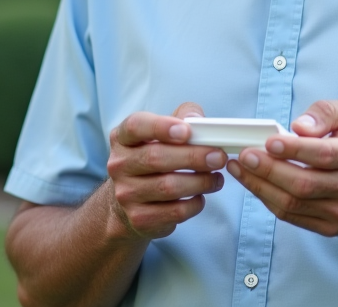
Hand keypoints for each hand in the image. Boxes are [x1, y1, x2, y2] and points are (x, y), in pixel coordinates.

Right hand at [105, 102, 226, 239]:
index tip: (186, 131)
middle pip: (156, 158)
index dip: (161, 127)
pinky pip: (175, 211)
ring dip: (200, 182)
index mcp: (122, 138)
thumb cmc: (152, 159)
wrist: (128, 202)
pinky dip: (194, 203)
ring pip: (169, 187)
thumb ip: (181, 118)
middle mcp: (119, 165)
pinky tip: (200, 196)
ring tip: (216, 178)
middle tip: (218, 157)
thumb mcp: (162, 133)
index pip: (135, 126)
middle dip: (193, 157)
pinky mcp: (139, 218)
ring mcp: (126, 194)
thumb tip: (198, 120)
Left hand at [225, 99, 337, 237]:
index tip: (268, 141)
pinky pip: (292, 216)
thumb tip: (298, 127)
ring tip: (241, 169)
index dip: (293, 149)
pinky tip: (255, 184)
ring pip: (293, 203)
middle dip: (268, 170)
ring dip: (260, 186)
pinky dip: (269, 200)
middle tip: (245, 155)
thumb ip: (326, 113)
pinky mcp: (331, 227)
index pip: (323, 155)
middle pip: (303, 184)